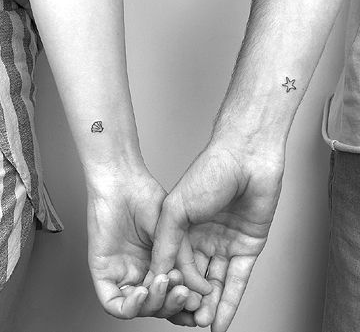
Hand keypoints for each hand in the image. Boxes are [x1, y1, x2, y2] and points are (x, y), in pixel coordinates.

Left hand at [86, 165, 207, 321]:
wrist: (122, 183)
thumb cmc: (146, 199)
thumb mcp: (176, 235)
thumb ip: (186, 264)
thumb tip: (204, 290)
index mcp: (160, 263)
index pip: (174, 295)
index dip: (187, 304)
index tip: (200, 301)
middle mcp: (142, 271)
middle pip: (159, 306)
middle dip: (173, 305)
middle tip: (184, 293)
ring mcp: (123, 273)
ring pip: (139, 308)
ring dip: (155, 304)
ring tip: (164, 282)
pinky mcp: (103, 273)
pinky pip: (114, 304)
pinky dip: (130, 307)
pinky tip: (143, 292)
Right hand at [150, 140, 283, 330]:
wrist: (246, 158)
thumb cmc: (209, 172)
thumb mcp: (176, 209)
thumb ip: (166, 243)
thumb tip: (159, 273)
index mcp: (182, 227)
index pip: (174, 263)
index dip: (172, 283)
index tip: (167, 300)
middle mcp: (203, 237)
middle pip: (194, 276)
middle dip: (190, 300)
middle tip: (187, 319)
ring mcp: (225, 242)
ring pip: (215, 282)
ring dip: (209, 305)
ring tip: (202, 323)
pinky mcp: (247, 246)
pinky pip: (237, 279)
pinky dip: (229, 301)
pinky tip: (220, 320)